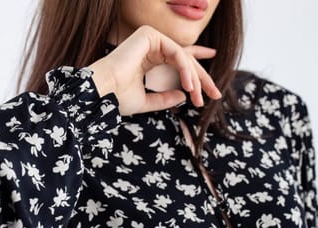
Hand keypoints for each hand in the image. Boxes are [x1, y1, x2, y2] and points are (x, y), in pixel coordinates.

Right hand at [88, 25, 221, 115]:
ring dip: (194, 77)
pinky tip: (189, 84)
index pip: (177, 60)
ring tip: (198, 95)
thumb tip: (184, 96)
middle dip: (201, 78)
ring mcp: (149, 39)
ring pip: (183, 57)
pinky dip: (185, 68)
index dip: (196, 68)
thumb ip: (164, 99)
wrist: (102, 93)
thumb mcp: (146, 102)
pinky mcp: (149, 35)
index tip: (210, 83)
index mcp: (147, 60)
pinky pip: (176, 52)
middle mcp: (149, 48)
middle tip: (215, 94)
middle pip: (184, 59)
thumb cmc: (117, 99)